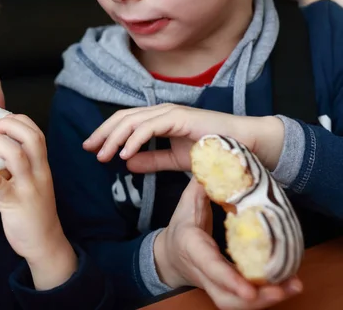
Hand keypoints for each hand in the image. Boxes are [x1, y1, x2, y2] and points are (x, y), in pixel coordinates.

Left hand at [0, 114, 76, 289]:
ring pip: (16, 156)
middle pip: (31, 139)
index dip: (19, 121)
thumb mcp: (35, 183)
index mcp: (43, 167)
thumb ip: (24, 167)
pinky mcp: (14, 203)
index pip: (37, 134)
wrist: (45, 242)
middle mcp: (39, 173)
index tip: (1, 118)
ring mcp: (28, 188)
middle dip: (8, 125)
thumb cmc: (36, 211)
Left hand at [82, 104, 284, 172]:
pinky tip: (125, 154)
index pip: (124, 122)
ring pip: (132, 121)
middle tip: (88, 149)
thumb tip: (127, 163)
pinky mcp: (179, 117)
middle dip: (103, 134)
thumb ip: (151, 160)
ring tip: (103, 155)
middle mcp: (161, 112)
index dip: (106, 133)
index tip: (92, 148)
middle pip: (122, 118)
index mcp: (158, 119)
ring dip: (114, 139)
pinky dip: (134, 140)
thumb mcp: (174, 160)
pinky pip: (149, 128)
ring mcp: (169, 112)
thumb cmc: (212, 151)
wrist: (243, 146)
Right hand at [154, 178, 302, 309]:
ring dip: (266, 300)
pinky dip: (267, 296)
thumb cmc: (179, 229)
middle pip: (227, 298)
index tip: (249, 288)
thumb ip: (201, 187)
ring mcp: (214, 285)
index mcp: (192, 249)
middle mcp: (203, 272)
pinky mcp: (226, 291)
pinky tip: (286, 285)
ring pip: (237, 304)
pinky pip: (244, 301)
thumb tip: (218, 164)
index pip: (210, 266)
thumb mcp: (186, 205)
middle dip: (256, 298)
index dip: (229, 279)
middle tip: (284, 286)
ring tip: (292, 285)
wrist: (169, 257)